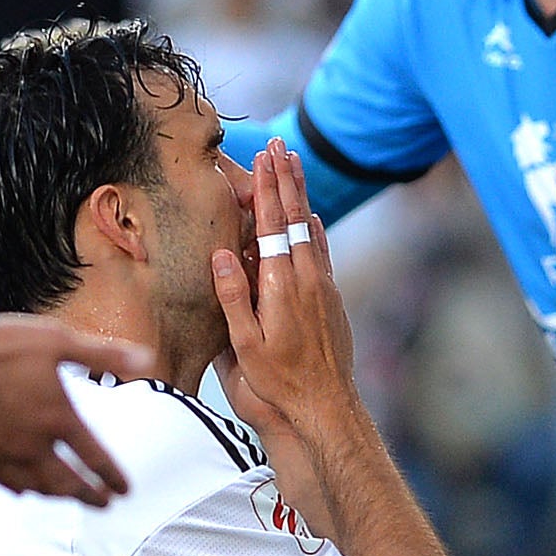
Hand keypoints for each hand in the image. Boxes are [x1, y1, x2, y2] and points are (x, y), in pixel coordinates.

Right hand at [0, 316, 152, 504]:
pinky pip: (4, 482)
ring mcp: (3, 454)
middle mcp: (33, 444)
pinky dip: (21, 490)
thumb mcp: (57, 341)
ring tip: (69, 499)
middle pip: (69, 482)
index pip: (95, 457)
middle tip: (104, 505)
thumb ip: (102, 355)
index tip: (124, 490)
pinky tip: (24, 490)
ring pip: (37, 487)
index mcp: (58, 418)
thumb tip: (146, 360)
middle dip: (90, 496)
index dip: (113, 476)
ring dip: (58, 496)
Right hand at [211, 145, 358, 447]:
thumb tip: (223, 253)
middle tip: (280, 146)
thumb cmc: (277, 384)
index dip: (265, 190)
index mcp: (281, 286)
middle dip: (285, 179)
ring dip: (300, 196)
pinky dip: (315, 228)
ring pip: (311, 229)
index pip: (271, 226)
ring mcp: (323, 288)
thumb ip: (234, 297)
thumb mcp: (243, 346)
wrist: (325, 408)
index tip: (262, 158)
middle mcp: (308, 279)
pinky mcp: (332, 299)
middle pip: (295, 217)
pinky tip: (312, 218)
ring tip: (294, 167)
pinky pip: (323, 252)